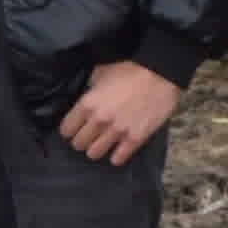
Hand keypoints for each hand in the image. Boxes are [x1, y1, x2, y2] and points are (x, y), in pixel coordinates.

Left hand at [56, 58, 182, 164]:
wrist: (160, 73)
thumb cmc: (132, 70)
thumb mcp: (102, 72)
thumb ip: (90, 88)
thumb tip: (87, 94)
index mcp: (87, 104)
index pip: (66, 129)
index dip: (69, 130)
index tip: (73, 129)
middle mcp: (99, 121)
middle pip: (79, 144)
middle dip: (81, 141)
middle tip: (87, 137)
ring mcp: (117, 132)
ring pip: (95, 154)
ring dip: (96, 150)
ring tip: (101, 145)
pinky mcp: (135, 139)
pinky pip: (119, 158)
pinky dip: (116, 157)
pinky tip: (117, 153)